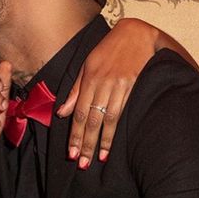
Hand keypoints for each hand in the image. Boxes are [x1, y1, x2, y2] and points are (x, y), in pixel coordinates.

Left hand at [57, 18, 158, 167]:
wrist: (136, 33)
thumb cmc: (108, 50)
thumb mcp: (87, 66)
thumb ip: (75, 91)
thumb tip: (62, 114)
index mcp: (88, 79)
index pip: (79, 112)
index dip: (75, 134)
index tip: (71, 153)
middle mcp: (102, 83)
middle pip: (92, 119)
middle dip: (86, 143)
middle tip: (82, 163)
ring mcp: (118, 85)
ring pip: (108, 118)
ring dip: (103, 141)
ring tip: (98, 159)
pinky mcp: (133, 85)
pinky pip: (123, 110)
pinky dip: (117, 128)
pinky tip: (114, 142)